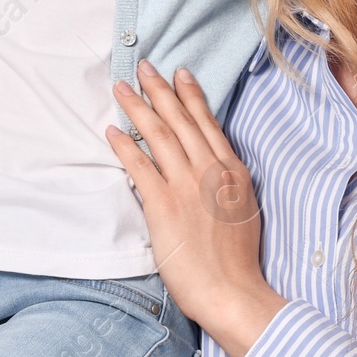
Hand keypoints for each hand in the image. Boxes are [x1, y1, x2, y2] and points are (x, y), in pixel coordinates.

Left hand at [105, 62, 286, 356]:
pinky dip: (124, 146)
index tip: (179, 74)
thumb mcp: (244, 211)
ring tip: (122, 88)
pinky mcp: (163, 204)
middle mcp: (211, 171)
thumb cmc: (237, 261)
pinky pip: (139, 166)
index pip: (208, 124)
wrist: (231, 290)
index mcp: (233, 172)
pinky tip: (111, 132)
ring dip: (138, 108)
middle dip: (160, 90)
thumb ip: (228, 184)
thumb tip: (214, 167)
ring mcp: (187, 185)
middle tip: (143, 66)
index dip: (191, 96)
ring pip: (159, 134)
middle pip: (181, 120)